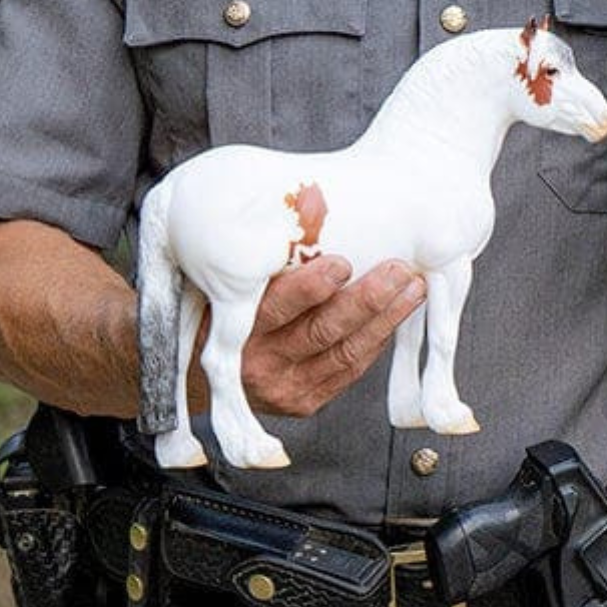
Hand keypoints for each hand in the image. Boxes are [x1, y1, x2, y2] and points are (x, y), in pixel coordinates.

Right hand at [189, 255, 424, 418]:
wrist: (193, 375)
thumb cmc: (216, 310)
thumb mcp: (219, 283)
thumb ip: (256, 259)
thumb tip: (306, 204)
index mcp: (234, 329)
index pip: (277, 308)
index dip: (312, 287)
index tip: (344, 261)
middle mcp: (258, 364)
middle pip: (322, 331)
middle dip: (367, 299)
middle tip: (399, 268)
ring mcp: (283, 389)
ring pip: (345, 351)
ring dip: (386, 317)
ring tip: (413, 286)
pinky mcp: (304, 402)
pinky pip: (349, 369)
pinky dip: (377, 339)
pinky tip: (398, 312)